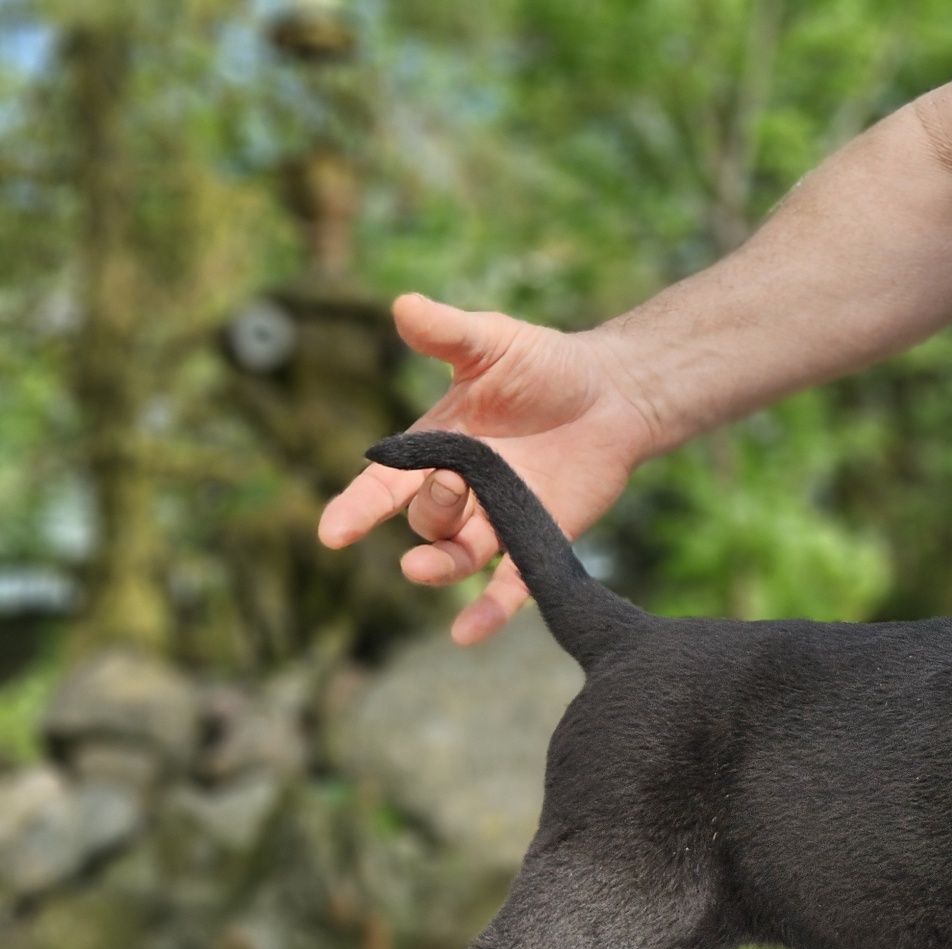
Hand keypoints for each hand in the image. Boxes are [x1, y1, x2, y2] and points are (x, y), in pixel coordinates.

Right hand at [318, 294, 660, 643]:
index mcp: (437, 448)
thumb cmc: (546, 365)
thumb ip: (449, 332)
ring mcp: (501, 520)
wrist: (614, 391)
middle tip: (453, 482)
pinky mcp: (541, 540)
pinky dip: (490, 612)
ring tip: (424, 570)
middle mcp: (463, 491)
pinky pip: (512, 586)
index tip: (333, 533)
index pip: (383, 486)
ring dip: (439, 569)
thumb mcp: (494, 342)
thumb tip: (404, 305)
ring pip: (457, 558)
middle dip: (428, 511)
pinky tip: (467, 636)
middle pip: (425, 521)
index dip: (356, 509)